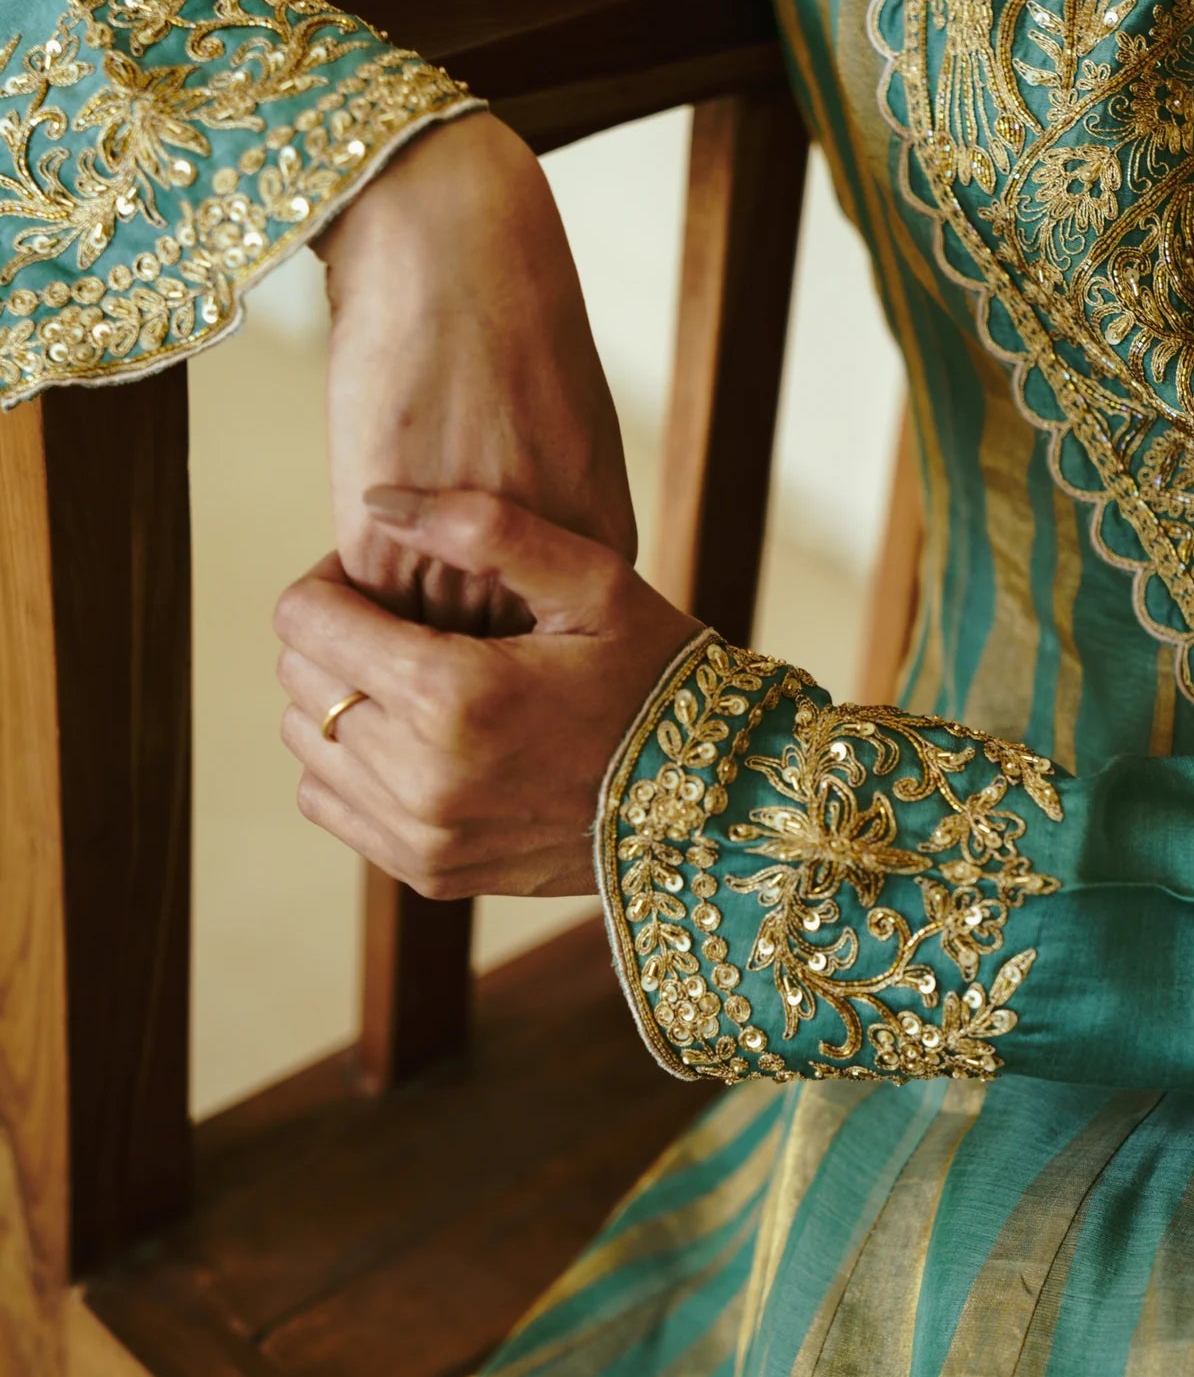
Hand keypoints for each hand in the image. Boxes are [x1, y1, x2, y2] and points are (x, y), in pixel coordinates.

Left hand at [273, 485, 701, 897]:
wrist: (712, 804)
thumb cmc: (655, 675)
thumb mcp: (593, 579)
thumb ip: (484, 527)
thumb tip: (377, 505)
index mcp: (454, 694)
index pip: (305, 620)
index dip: (332, 581)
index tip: (383, 576)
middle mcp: (422, 775)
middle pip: (299, 679)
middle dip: (336, 637)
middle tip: (405, 623)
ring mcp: (420, 834)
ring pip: (305, 744)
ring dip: (340, 700)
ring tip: (414, 681)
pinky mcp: (427, 871)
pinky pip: (331, 804)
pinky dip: (352, 764)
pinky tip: (417, 737)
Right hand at [313, 111, 635, 632]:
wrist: (455, 253)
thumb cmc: (514, 332)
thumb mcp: (567, 442)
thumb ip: (550, 522)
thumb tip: (516, 580)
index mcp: (595, 549)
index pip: (544, 644)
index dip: (501, 646)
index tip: (476, 650)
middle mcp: (532, 568)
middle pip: (481, 660)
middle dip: (445, 666)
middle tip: (408, 666)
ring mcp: (456, 562)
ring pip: (412, 647)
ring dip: (386, 644)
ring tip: (366, 635)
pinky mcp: (378, 540)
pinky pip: (358, 606)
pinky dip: (345, 600)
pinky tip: (343, 571)